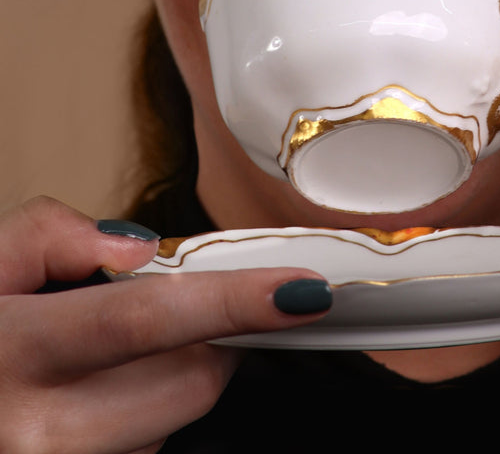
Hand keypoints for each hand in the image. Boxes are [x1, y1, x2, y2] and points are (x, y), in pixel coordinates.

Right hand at [0, 196, 331, 453]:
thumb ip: (56, 236)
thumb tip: (140, 252)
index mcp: (12, 354)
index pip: (149, 320)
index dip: (236, 302)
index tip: (301, 292)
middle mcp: (35, 436)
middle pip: (191, 383)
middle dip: (208, 338)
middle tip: (177, 312)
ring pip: (175, 422)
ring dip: (168, 380)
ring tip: (100, 362)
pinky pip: (146, 452)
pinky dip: (143, 420)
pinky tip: (91, 402)